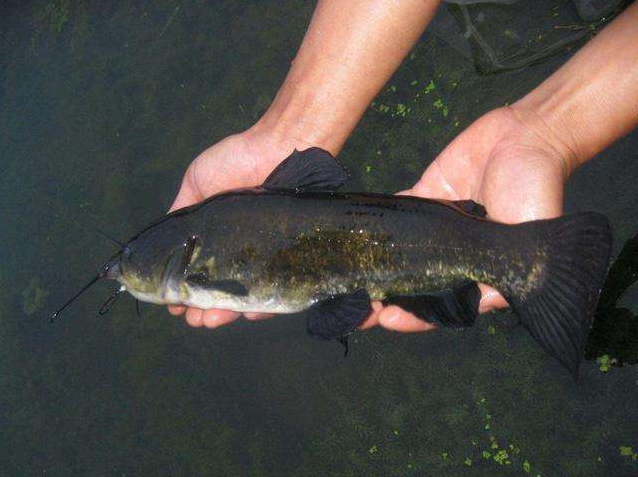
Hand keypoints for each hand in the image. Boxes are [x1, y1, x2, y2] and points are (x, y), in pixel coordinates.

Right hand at [167, 128, 309, 327]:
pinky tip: (247, 312)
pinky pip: (278, 290)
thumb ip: (180, 214)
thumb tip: (157, 243)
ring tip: (211, 320)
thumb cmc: (235, 162)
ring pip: (247, 296)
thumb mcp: (195, 185)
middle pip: (222, 290)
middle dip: (204, 309)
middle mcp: (241, 250)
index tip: (173, 305)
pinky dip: (262, 306)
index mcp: (217, 237)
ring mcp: (265, 256)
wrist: (279, 149)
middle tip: (193, 319)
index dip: (186, 291)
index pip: (199, 272)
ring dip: (227, 313)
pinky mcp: (289, 259)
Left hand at [361, 106, 568, 331]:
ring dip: (373, 265)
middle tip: (353, 307)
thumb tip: (469, 307)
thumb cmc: (536, 192)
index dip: (414, 318)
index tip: (387, 320)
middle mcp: (453, 254)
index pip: (441, 305)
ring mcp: (436, 227)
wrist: (527, 138)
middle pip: (413, 283)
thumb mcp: (523, 244)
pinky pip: (397, 213)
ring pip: (398, 253)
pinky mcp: (426, 198)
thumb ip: (500, 278)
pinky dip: (377, 224)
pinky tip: (354, 236)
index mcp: (478, 272)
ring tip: (347, 278)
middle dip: (384, 297)